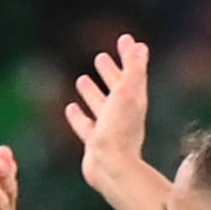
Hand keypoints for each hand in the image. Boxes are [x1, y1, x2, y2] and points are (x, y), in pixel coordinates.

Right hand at [65, 35, 154, 202]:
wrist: (112, 170)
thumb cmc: (120, 131)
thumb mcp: (126, 94)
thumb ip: (133, 70)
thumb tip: (140, 46)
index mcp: (134, 102)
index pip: (133, 74)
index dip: (130, 57)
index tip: (125, 39)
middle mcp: (123, 116)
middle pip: (118, 90)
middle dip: (111, 73)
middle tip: (102, 57)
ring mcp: (109, 130)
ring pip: (100, 107)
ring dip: (93, 93)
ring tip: (82, 79)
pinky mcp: (95, 145)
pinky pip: (86, 127)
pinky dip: (79, 117)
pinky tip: (70, 108)